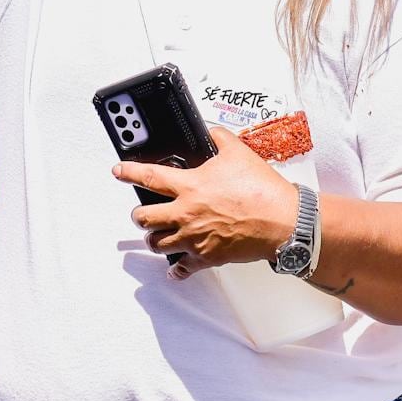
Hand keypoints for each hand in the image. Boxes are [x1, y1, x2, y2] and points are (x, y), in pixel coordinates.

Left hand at [115, 127, 302, 271]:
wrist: (283, 221)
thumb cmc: (262, 190)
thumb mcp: (239, 153)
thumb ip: (220, 138)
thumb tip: (212, 131)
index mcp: (191, 186)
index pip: (150, 177)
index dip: (129, 172)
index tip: (118, 171)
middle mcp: (186, 214)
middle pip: (144, 217)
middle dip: (138, 214)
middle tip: (140, 212)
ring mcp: (194, 238)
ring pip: (156, 244)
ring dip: (153, 239)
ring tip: (155, 235)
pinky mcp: (207, 257)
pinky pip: (183, 268)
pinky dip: (177, 269)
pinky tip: (175, 268)